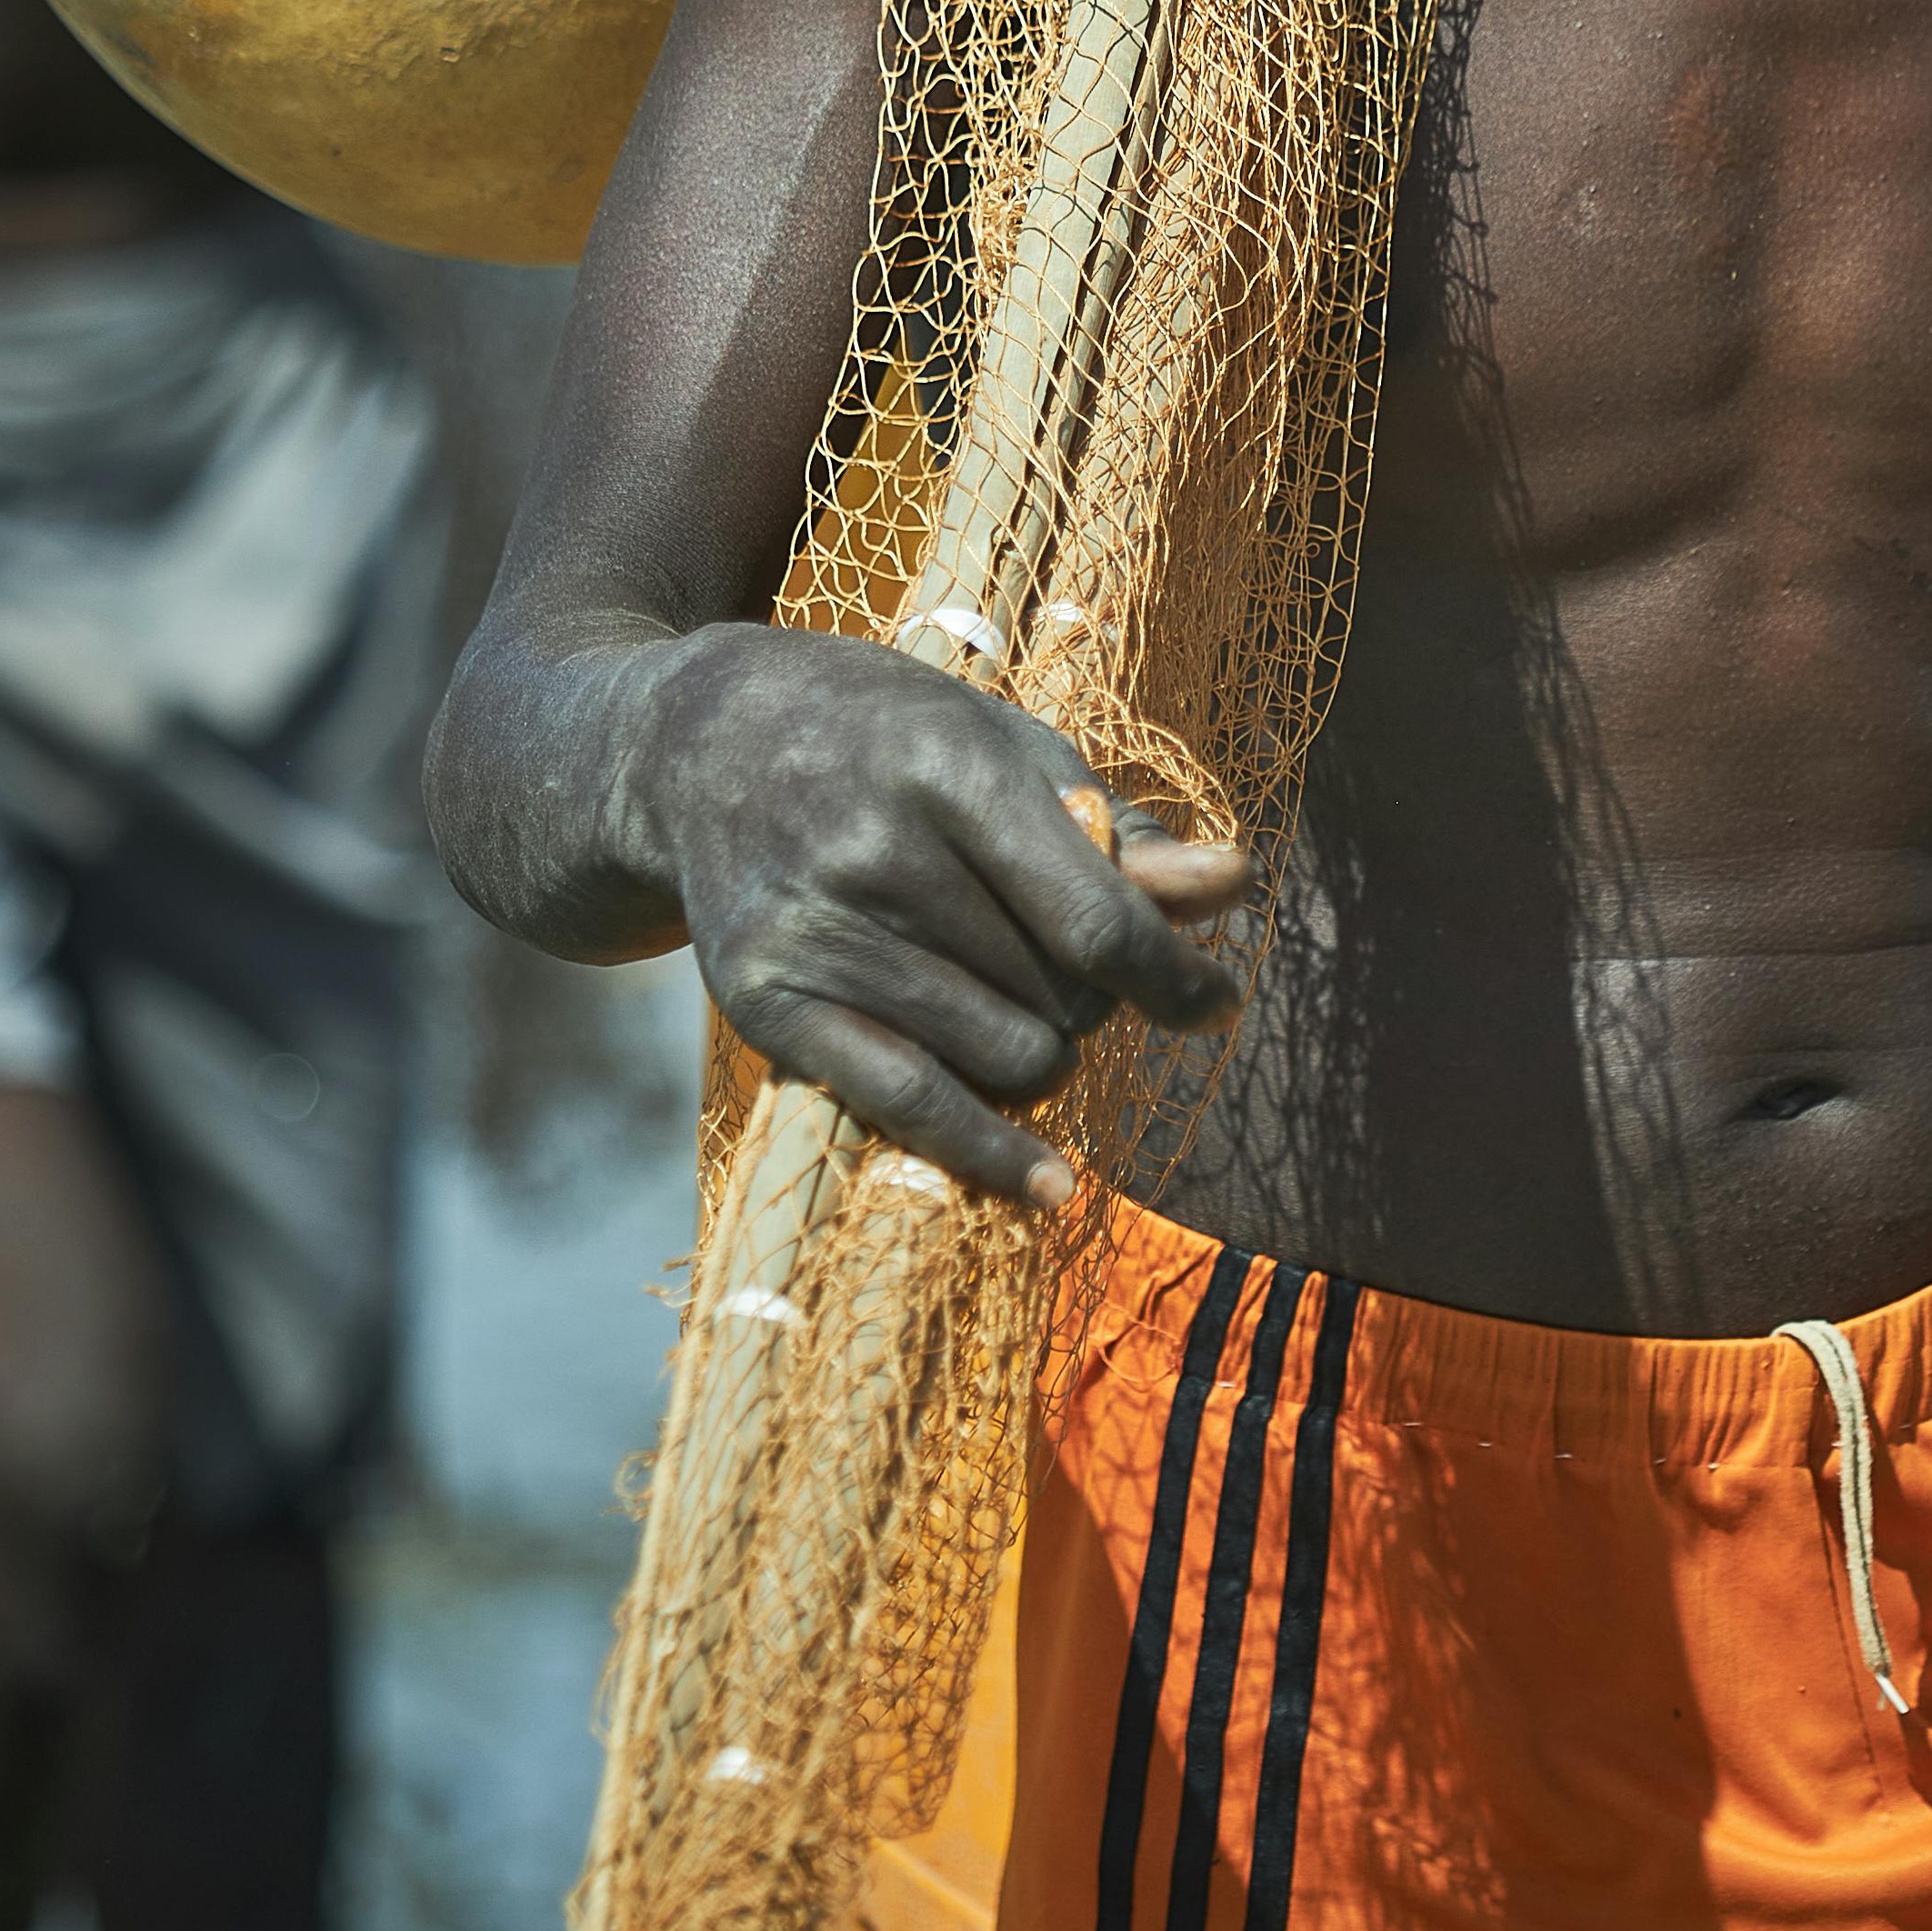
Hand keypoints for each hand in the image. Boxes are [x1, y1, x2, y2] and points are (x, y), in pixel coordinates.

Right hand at [634, 627, 1250, 1214]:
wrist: (697, 746)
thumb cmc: (886, 741)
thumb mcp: (1004, 751)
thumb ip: (1119, 833)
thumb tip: (1234, 887)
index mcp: (945, 767)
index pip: (1093, 919)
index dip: (1172, 980)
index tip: (1217, 1007)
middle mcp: (871, 851)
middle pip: (1058, 997)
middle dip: (1091, 997)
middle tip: (1051, 956)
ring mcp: (812, 932)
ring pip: (1005, 1058)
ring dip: (1041, 1051)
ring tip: (1008, 996)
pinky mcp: (764, 1001)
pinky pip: (908, 1107)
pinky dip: (992, 1152)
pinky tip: (1051, 1189)